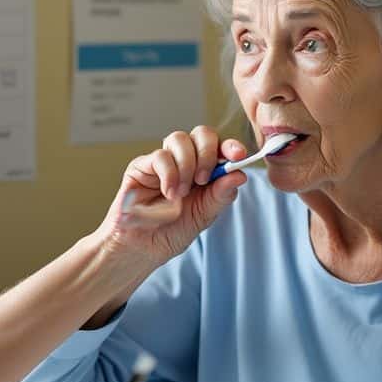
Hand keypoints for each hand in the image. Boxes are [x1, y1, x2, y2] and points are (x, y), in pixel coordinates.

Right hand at [88, 126, 248, 320]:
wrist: (143, 248)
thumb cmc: (171, 232)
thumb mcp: (204, 216)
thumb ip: (221, 195)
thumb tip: (240, 174)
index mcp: (204, 170)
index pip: (219, 147)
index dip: (230, 146)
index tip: (239, 155)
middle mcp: (184, 161)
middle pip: (201, 133)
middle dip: (207, 152)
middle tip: (203, 179)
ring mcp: (162, 162)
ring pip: (179, 139)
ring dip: (186, 165)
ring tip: (182, 192)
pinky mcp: (141, 166)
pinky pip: (160, 156)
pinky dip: (169, 174)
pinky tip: (169, 193)